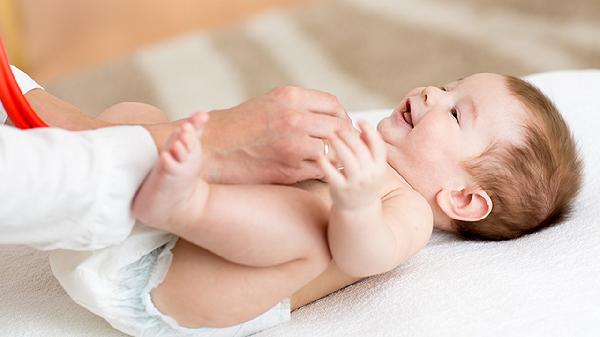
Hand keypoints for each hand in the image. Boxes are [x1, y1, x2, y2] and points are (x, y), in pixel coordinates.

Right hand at [200, 86, 351, 183]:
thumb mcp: (270, 102)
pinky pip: (320, 170)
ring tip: (329, 157)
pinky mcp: (289, 170)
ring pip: (333, 151)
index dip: (341, 116)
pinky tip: (315, 167)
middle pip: (339, 128)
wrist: (213, 149)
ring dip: (334, 156)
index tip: (339, 124)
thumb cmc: (242, 125)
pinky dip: (322, 170)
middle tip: (341, 144)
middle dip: (343, 137)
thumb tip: (333, 114)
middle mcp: (294, 119)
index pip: (333, 105)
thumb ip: (300, 105)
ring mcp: (293, 146)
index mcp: (290, 97)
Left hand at [318, 121, 387, 209]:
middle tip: (338, 127)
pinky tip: (320, 154)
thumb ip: (370, 148)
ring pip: (347, 159)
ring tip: (330, 136)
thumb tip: (363, 127)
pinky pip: (332, 173)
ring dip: (338, 144)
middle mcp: (369, 176)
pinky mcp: (340, 190)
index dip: (370, 131)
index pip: (378, 146)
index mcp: (380, 168)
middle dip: (348, 136)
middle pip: (360, 150)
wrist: (358, 209)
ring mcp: (355, 183)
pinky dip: (325, 162)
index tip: (360, 121)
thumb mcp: (373, 167)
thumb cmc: (363, 183)